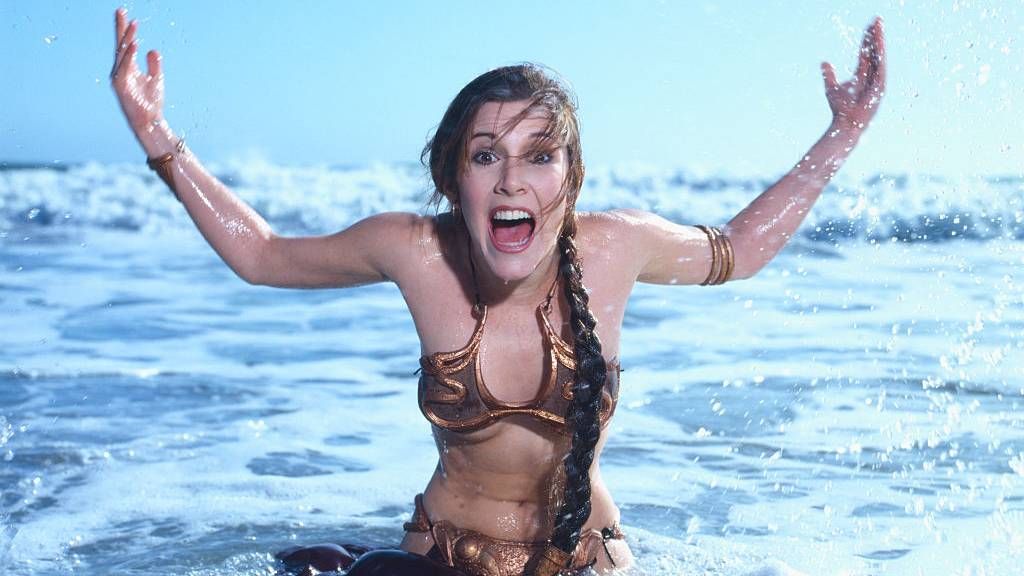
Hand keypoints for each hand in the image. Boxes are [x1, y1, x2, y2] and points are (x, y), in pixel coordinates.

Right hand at [110, 8, 164, 134]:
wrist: (150, 121)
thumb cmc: (151, 103)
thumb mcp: (156, 79)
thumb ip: (154, 64)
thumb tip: (152, 49)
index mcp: (129, 68)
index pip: (126, 45)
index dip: (126, 30)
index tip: (127, 15)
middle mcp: (121, 70)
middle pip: (120, 45)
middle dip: (121, 28)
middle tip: (121, 10)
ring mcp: (119, 77)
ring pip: (122, 53)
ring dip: (127, 38)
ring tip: (133, 24)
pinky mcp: (121, 85)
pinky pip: (124, 66)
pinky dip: (129, 55)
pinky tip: (133, 43)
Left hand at [821, 17, 885, 133]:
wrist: (846, 123)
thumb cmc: (840, 109)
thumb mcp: (832, 88)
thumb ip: (829, 75)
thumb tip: (824, 62)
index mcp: (863, 74)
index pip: (866, 52)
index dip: (867, 39)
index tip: (870, 25)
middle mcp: (872, 75)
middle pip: (875, 51)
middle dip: (875, 36)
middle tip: (876, 20)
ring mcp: (877, 81)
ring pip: (879, 57)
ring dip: (879, 43)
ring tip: (878, 28)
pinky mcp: (880, 87)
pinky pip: (881, 68)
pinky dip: (881, 57)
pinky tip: (879, 45)